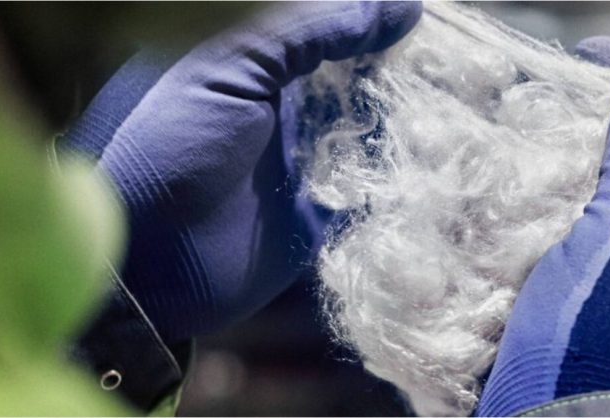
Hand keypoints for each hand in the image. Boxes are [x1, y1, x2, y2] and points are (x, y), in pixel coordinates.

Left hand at [61, 2, 421, 341]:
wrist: (148, 264)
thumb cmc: (171, 149)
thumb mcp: (231, 66)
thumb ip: (310, 27)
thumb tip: (402, 6)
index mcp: (258, 57)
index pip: (331, 25)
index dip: (375, 19)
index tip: (420, 18)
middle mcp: (288, 102)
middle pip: (361, 72)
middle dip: (404, 67)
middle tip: (454, 62)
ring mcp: (309, 156)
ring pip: (377, 123)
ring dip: (414, 117)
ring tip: (460, 106)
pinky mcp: (326, 209)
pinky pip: (378, 183)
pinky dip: (407, 171)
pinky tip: (442, 155)